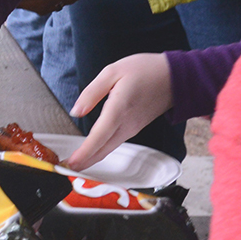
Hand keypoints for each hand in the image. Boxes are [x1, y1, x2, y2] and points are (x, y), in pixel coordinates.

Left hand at [66, 53, 174, 171]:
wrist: (175, 78)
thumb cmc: (146, 71)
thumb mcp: (113, 71)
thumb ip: (92, 92)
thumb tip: (76, 110)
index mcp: (119, 109)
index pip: (99, 137)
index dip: (84, 153)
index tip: (71, 163)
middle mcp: (126, 124)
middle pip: (102, 150)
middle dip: (84, 162)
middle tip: (65, 168)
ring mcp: (132, 129)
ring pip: (108, 149)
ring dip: (91, 158)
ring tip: (73, 162)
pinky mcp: (134, 128)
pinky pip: (114, 144)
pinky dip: (101, 151)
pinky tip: (91, 151)